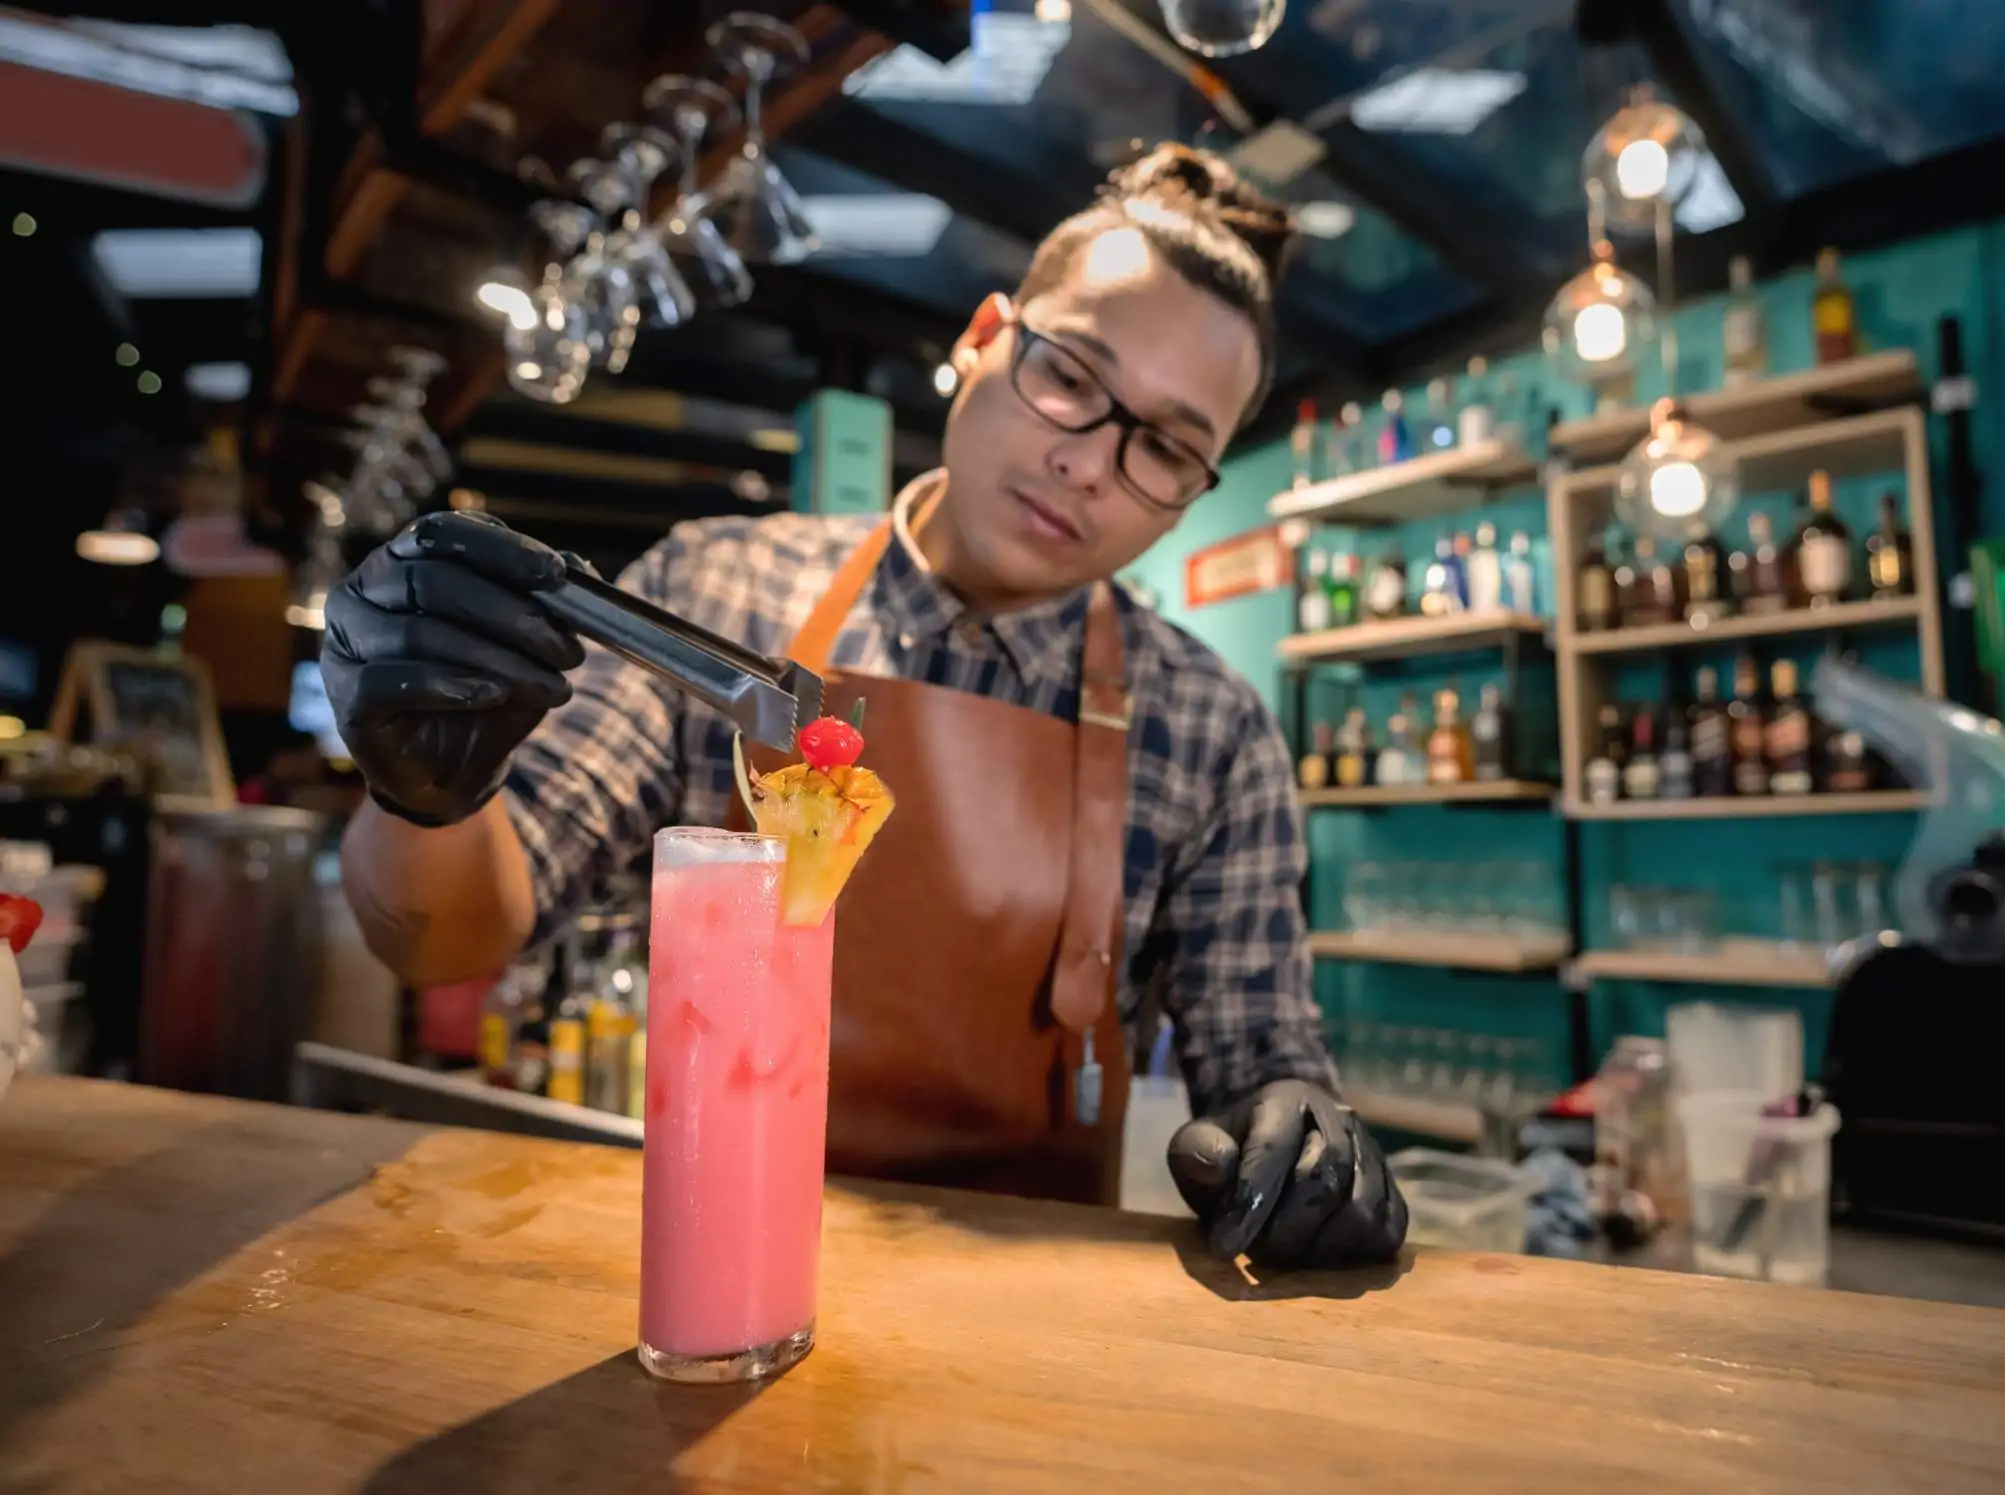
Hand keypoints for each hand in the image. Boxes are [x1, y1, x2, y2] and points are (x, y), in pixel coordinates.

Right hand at [323, 512, 585, 826]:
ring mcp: (346, 643)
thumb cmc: (486, 694)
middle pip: (434, 581)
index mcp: (400, 562)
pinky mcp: (346, 697)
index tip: (556, 575)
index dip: (500, 549)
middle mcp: (362, 593)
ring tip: (551, 686)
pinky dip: (449, 685)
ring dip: (498, 659)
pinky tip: (492, 694)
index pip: (441, 532)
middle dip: (513, 614)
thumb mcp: (528, 647)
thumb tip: (576, 564)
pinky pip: (391, 680)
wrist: (455, 771)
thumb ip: (547, 603)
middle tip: (568, 650)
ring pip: (421, 633)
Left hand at [1167, 1079, 1406, 1269]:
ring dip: (1319, 1248)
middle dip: (1285, 1229)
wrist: (1272, 1152)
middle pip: (1324, 1180)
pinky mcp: (1393, 1193)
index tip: (1224, 1247)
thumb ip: (1197, 1152)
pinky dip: (1353, 1257)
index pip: (1274, 1148)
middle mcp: (1341, 1119)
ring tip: (1286, 1256)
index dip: (1250, 1202)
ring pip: (1361, 1211)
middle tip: (1257, 1254)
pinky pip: (1387, 1232)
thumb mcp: (1197, 1146)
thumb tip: (1218, 1164)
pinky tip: (1318, 1259)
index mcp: (1288, 1098)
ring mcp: (1373, 1155)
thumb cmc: (1229, 1154)